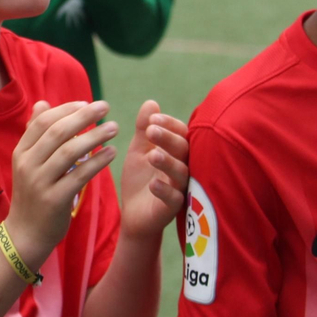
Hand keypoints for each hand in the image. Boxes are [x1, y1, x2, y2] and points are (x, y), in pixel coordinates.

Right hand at [7, 100, 118, 263]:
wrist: (25, 234)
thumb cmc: (33, 194)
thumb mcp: (28, 163)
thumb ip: (36, 134)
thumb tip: (42, 103)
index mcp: (21, 152)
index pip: (42, 122)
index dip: (66, 109)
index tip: (87, 102)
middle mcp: (27, 165)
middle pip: (57, 132)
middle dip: (83, 116)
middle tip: (105, 107)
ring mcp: (39, 182)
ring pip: (69, 151)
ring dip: (94, 136)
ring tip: (114, 128)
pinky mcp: (55, 200)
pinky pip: (80, 175)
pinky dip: (97, 162)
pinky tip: (112, 153)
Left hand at [117, 100, 188, 237]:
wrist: (133, 214)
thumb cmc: (140, 179)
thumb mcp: (138, 152)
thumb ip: (143, 130)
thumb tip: (151, 102)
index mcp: (175, 152)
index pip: (180, 133)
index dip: (169, 124)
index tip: (153, 118)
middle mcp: (182, 167)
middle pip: (183, 149)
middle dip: (168, 139)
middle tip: (151, 130)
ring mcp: (180, 188)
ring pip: (181, 173)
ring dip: (167, 162)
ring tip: (152, 155)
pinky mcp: (172, 208)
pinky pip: (173, 198)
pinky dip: (164, 190)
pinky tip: (152, 184)